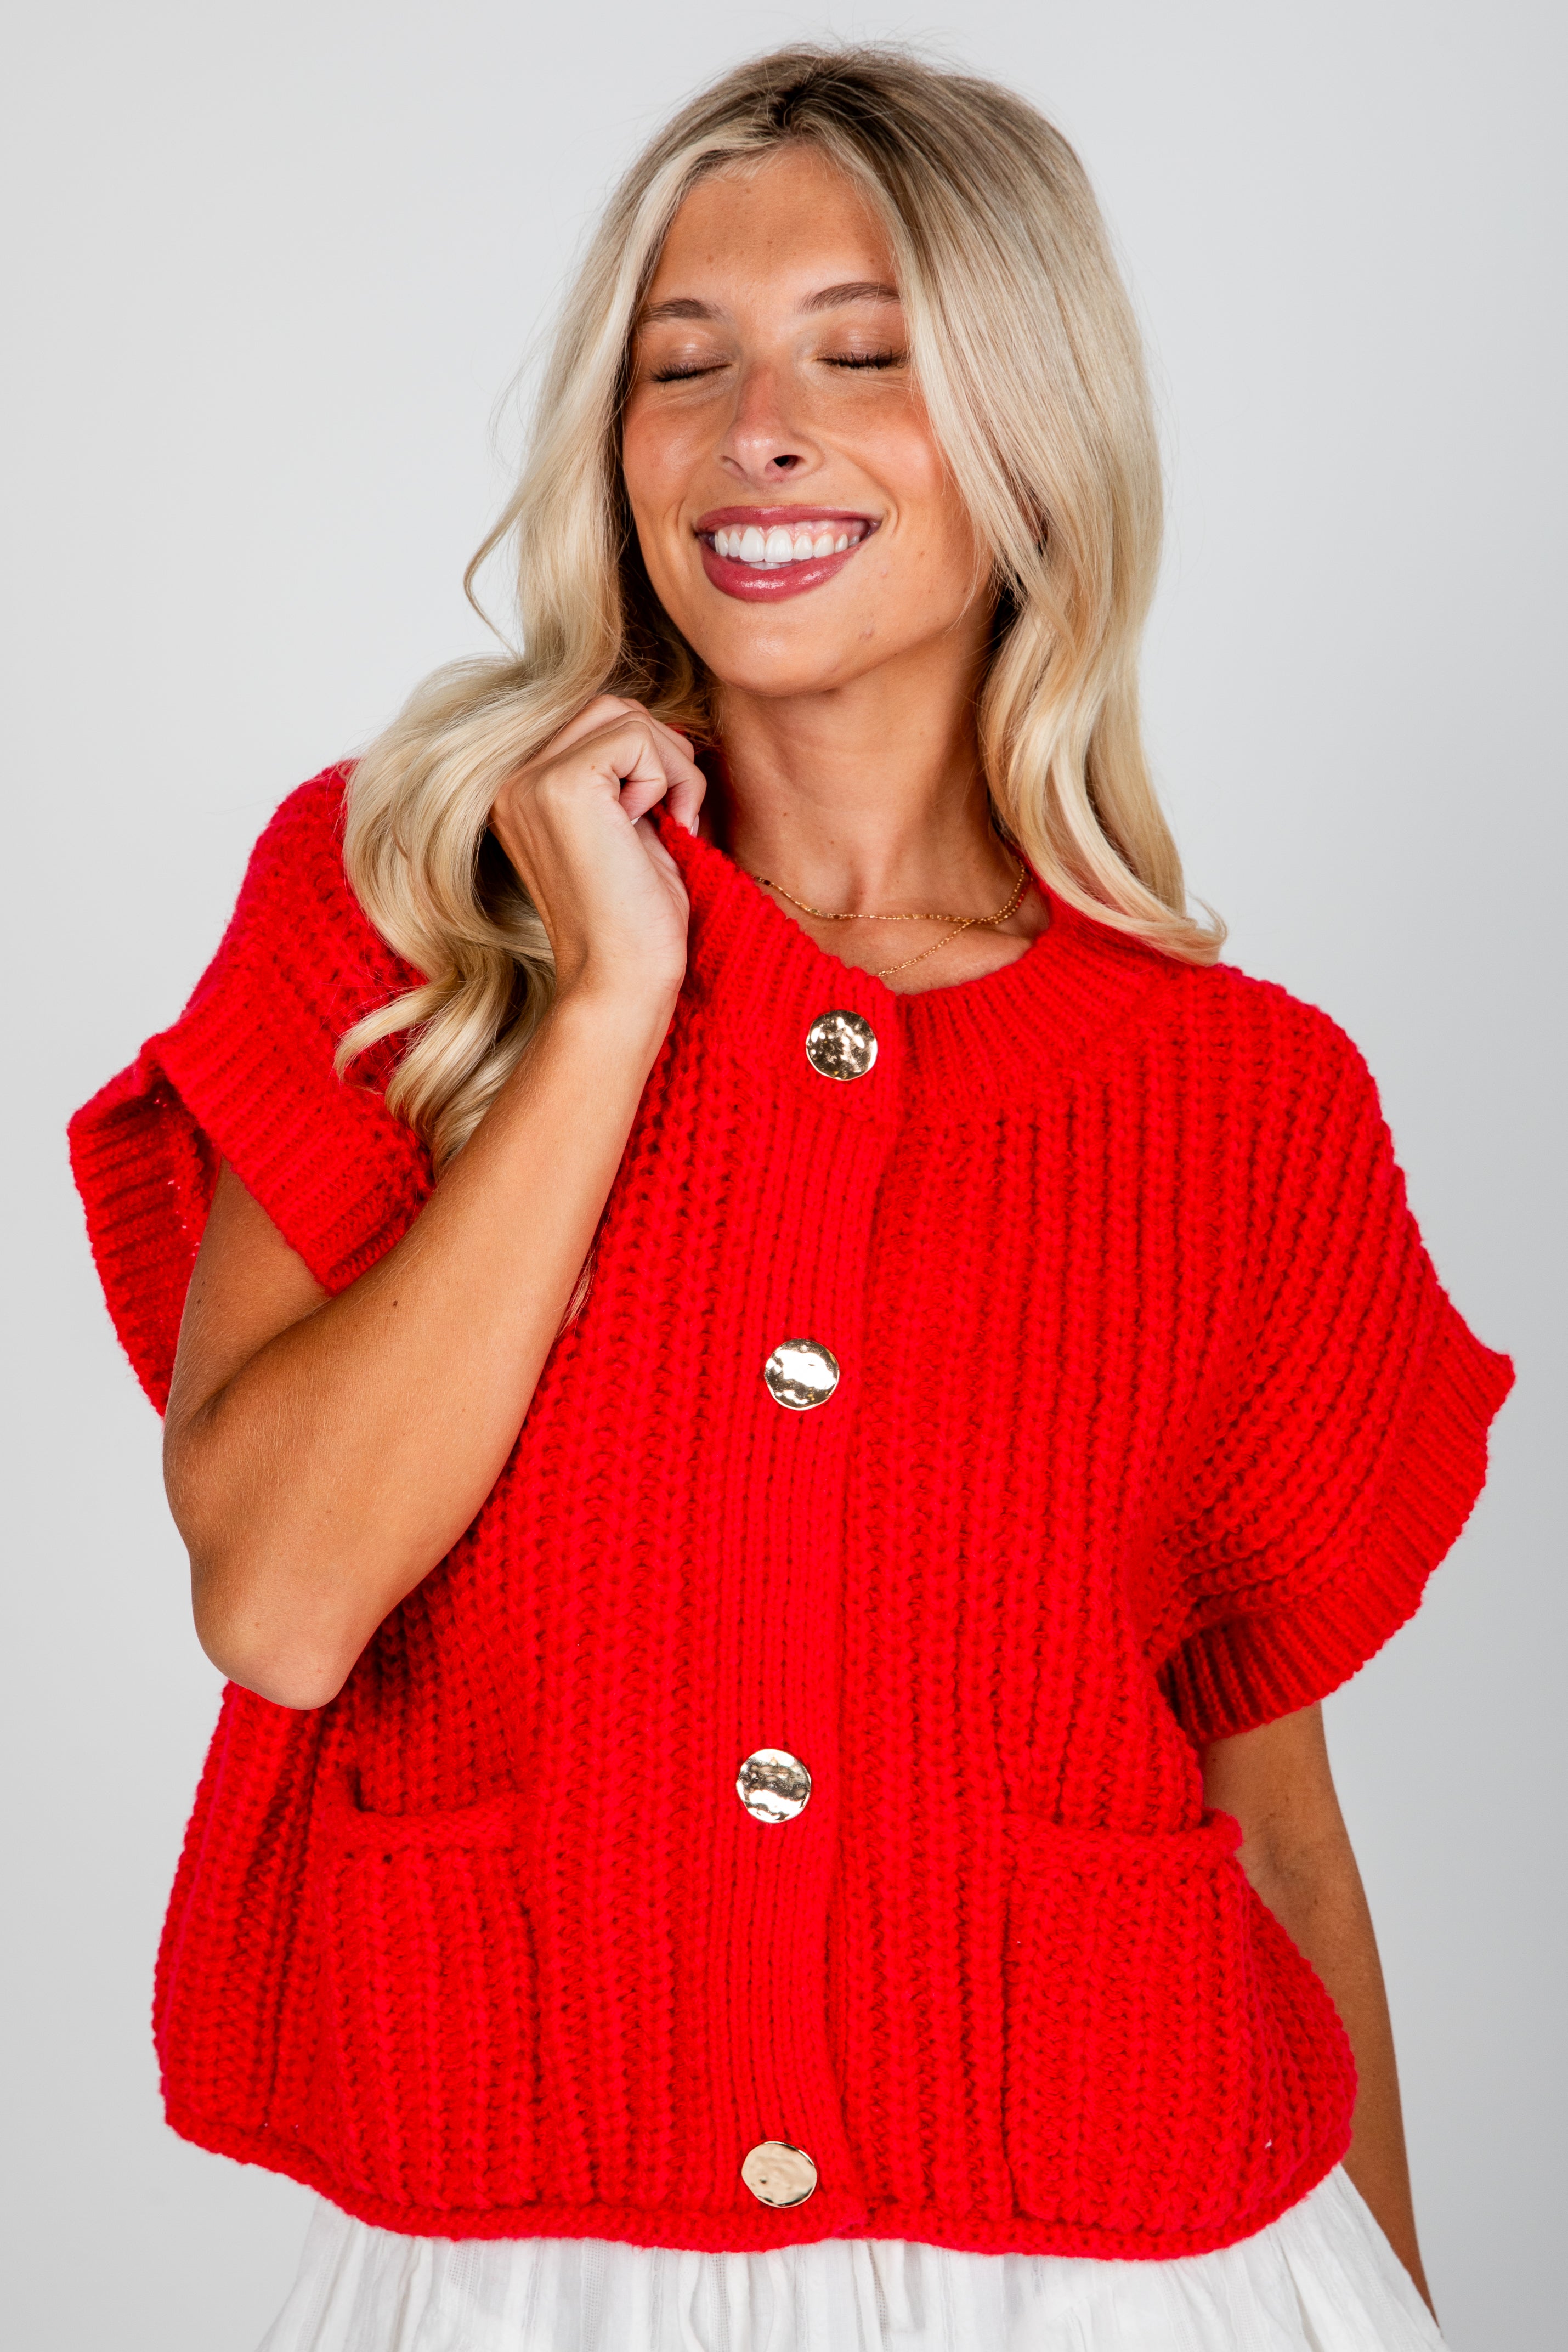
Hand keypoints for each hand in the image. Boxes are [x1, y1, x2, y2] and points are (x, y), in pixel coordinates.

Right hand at [489, 696, 705, 1011]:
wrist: (622, 981)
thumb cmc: (634, 921)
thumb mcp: (627, 829)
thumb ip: (625, 775)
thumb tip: (658, 725)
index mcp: (519, 790)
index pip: (594, 722)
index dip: (647, 756)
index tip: (665, 817)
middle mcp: (510, 780)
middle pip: (606, 707)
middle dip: (661, 752)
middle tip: (678, 815)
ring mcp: (528, 781)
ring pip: (622, 713)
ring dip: (669, 763)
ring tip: (671, 822)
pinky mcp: (560, 785)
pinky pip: (636, 736)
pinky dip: (669, 777)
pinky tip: (663, 828)